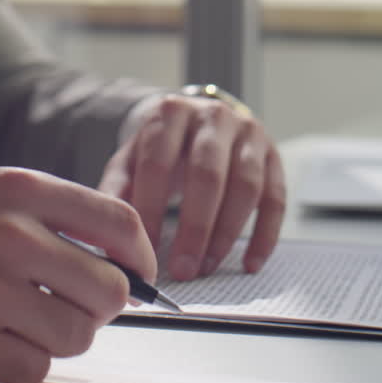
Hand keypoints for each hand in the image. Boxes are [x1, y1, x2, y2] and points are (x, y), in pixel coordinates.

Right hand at [0, 168, 155, 382]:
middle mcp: (6, 234)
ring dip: (56, 339)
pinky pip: (32, 368)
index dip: (139, 256)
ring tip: (18, 327)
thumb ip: (41, 217)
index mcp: (14, 189)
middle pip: (107, 288)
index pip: (116, 221)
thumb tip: (116, 261)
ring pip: (75, 334)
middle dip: (99, 308)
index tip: (138, 275)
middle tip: (71, 310)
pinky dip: (18, 369)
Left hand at [98, 94, 284, 280]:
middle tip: (182, 269)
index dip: (150, 209)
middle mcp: (213, 116)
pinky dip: (264, 235)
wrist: (196, 120)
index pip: (158, 164)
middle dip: (194, 228)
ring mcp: (249, 133)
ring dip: (226, 233)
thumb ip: (117, 190)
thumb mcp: (131, 159)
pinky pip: (275, 198)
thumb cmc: (160, 148)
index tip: (143, 249)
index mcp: (170, 113)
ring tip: (207, 267)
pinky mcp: (273, 155)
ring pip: (246, 186)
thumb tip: (106, 233)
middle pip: (207, 174)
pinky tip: (248, 263)